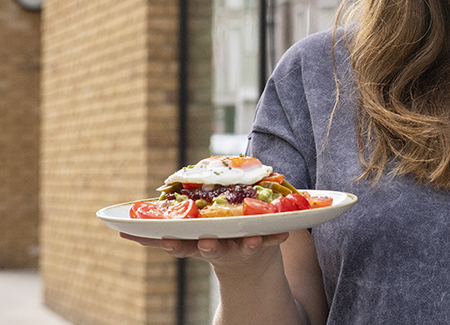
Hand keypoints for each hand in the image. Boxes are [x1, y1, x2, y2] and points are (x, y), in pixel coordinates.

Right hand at [120, 232, 288, 273]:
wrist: (249, 265)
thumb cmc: (213, 240)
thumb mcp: (187, 238)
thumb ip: (157, 234)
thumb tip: (117, 228)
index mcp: (197, 244)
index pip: (182, 245)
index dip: (175, 244)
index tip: (166, 240)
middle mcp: (219, 248)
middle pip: (212, 249)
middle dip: (209, 245)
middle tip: (207, 242)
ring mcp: (242, 248)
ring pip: (244, 248)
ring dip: (249, 244)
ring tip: (253, 241)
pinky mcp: (265, 243)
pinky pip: (273, 239)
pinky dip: (279, 236)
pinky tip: (287, 232)